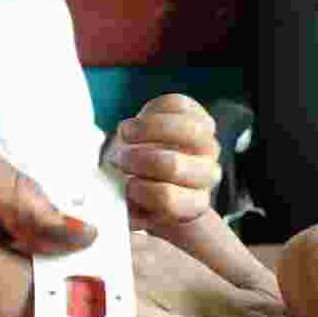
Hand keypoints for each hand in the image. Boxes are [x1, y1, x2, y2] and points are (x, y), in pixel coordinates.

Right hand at [104, 94, 221, 230]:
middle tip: (119, 159)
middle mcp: (207, 176)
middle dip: (138, 160)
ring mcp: (208, 145)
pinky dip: (153, 110)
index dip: (139, 191)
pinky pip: (179, 106)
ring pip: (187, 129)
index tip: (126, 186)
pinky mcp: (200, 118)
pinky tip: (139, 119)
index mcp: (192, 205)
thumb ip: (123, 210)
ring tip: (124, 133)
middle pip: (174, 165)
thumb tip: (109, 204)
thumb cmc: (140, 193)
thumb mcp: (131, 209)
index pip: (167, 198)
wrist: (156, 174)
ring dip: (147, 129)